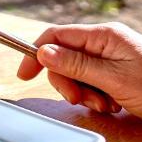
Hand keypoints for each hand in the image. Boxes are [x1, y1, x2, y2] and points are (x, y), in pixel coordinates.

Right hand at [17, 23, 141, 121]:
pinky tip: (113, 104)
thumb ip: (76, 65)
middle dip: (67, 82)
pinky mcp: (117, 71)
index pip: (56, 36)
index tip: (24, 75)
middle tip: (80, 100)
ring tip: (106, 105)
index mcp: (104, 35)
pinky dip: (96, 95)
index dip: (36, 53)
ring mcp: (112, 56)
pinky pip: (92, 81)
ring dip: (84, 92)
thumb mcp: (113, 79)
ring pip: (77, 72)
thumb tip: (43, 52)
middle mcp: (106, 42)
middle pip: (64, 57)